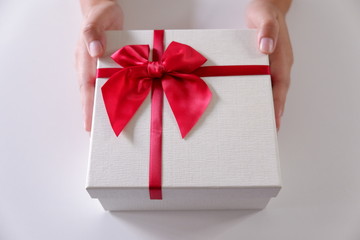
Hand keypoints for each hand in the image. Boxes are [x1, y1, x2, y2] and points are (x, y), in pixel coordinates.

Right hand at [75, 0, 122, 131]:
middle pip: (92, 94)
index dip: (87, 107)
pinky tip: (124, 104)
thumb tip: (95, 51)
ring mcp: (100, 67)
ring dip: (106, 107)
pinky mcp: (110, 65)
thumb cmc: (99, 13)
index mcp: (85, 60)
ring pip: (102, 90)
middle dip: (95, 114)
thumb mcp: (96, 20)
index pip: (86, 87)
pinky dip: (116, 94)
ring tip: (112, 125)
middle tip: (99, 134)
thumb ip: (92, 34)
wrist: (105, 8)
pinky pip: (112, 82)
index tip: (88, 125)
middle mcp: (91, 66)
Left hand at [246, 0, 292, 130]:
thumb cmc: (264, 11)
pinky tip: (252, 103)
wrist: (265, 6)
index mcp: (282, 58)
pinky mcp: (265, 65)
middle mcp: (280, 64)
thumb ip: (267, 31)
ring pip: (272, 90)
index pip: (280, 85)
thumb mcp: (264, 17)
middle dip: (273, 112)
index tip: (274, 119)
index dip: (277, 103)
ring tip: (261, 124)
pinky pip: (264, 83)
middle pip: (277, 92)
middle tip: (268, 130)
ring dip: (267, 106)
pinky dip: (260, 95)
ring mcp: (273, 65)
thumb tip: (266, 48)